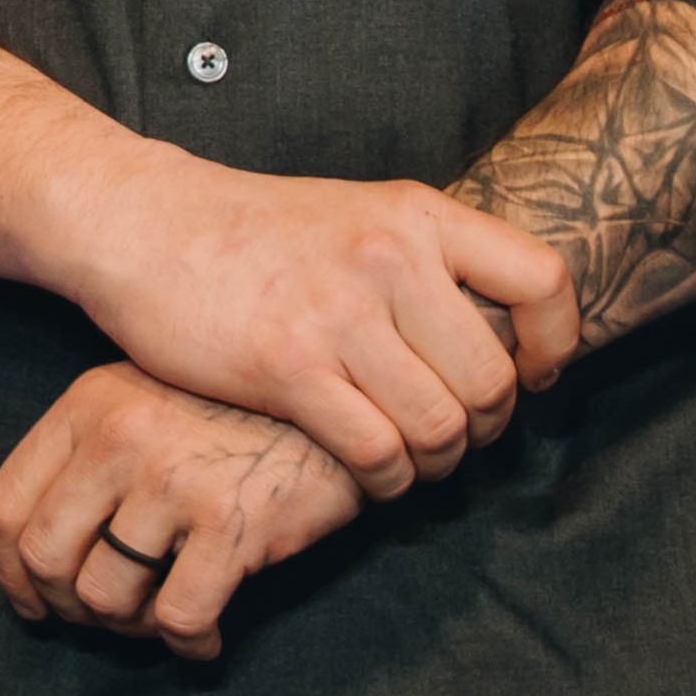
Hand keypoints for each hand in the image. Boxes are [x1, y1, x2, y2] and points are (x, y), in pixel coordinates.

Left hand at [0, 364, 371, 657]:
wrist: (341, 403)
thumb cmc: (239, 415)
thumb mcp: (149, 402)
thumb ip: (91, 457)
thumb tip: (37, 555)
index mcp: (88, 406)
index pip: (5, 503)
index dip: (9, 571)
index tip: (34, 602)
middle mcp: (119, 437)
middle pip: (44, 557)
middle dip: (66, 608)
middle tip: (106, 621)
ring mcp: (172, 480)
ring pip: (104, 596)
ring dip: (129, 629)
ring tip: (161, 621)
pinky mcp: (230, 524)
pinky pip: (179, 617)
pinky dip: (189, 646)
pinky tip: (208, 640)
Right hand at [38, 144, 575, 496]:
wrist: (141, 223)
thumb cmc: (248, 230)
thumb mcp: (353, 213)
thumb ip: (420, 259)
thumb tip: (497, 328)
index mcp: (415, 214)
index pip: (542, 280)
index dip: (554, 343)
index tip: (529, 374)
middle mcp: (388, 257)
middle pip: (492, 380)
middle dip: (483, 428)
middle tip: (451, 435)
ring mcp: (339, 313)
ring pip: (440, 427)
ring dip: (436, 464)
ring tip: (411, 461)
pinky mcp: (288, 366)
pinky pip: (377, 452)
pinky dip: (386, 482)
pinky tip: (369, 476)